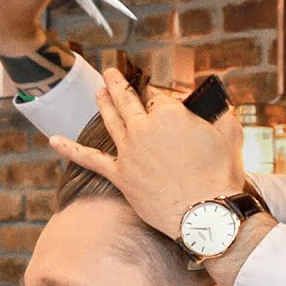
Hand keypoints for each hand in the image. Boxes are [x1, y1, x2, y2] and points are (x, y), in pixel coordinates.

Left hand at [49, 70, 246, 238]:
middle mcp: (143, 127)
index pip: (158, 96)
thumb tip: (217, 104)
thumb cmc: (221, 175)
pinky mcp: (121, 176)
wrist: (206, 214)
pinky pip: (91, 160)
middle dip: (119, 84)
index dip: (161, 96)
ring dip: (102, 102)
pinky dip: (70, 149)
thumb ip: (221, 113)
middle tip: (112, 72)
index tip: (163, 98)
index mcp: (169, 113)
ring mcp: (129, 151)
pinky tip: (54, 140)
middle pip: (127, 100)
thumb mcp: (230, 133)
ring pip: (110, 120)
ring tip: (98, 90)